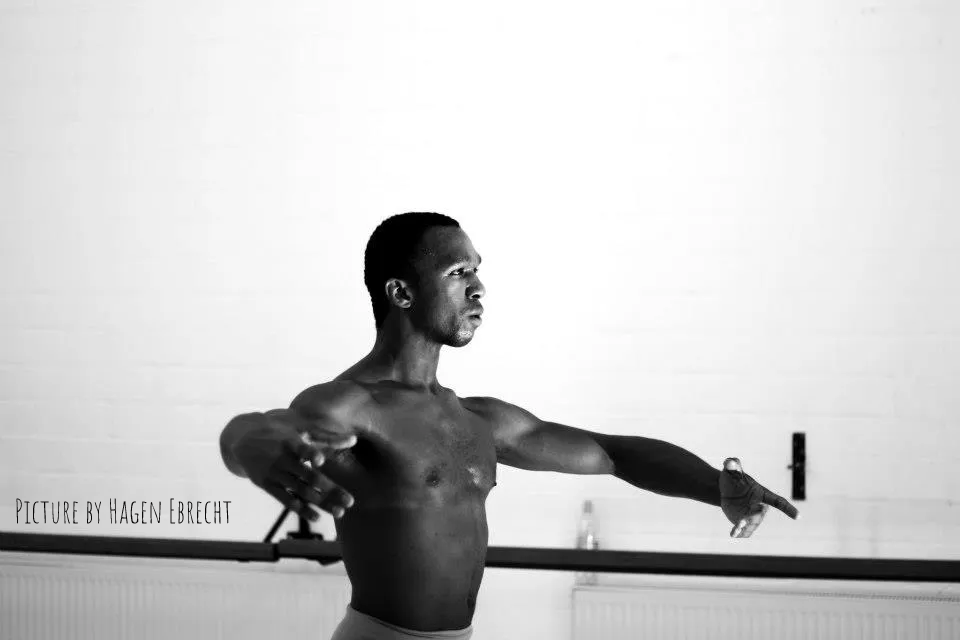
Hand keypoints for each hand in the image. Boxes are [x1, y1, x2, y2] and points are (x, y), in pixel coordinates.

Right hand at [231, 409, 356, 520]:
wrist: (243, 439)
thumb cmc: (280, 432)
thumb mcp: (300, 429)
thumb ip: (327, 437)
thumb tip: (354, 440)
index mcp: (290, 441)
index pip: (301, 448)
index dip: (309, 453)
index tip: (319, 460)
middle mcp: (281, 458)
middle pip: (309, 477)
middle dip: (330, 490)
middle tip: (351, 502)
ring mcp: (273, 473)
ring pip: (301, 491)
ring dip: (321, 503)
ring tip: (340, 512)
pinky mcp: (266, 484)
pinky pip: (285, 500)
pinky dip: (301, 509)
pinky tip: (317, 516)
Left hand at [719, 457, 797, 537]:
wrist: (726, 491)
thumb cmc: (733, 478)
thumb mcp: (732, 470)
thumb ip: (732, 464)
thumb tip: (730, 462)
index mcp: (762, 493)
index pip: (778, 501)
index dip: (788, 508)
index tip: (799, 517)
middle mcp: (760, 507)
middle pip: (760, 515)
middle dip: (754, 517)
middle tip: (743, 519)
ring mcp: (752, 517)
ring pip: (752, 526)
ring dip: (745, 528)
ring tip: (736, 527)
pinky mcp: (743, 524)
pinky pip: (744, 532)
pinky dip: (739, 533)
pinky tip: (732, 534)